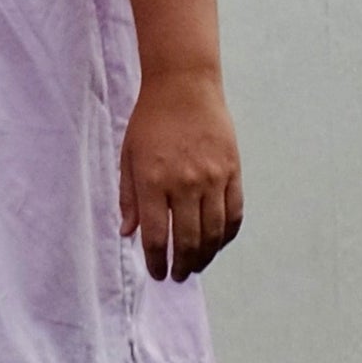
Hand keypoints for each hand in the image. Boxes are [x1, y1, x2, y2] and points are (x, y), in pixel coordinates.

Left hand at [119, 69, 242, 281]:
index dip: (156, 260)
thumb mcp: (128, 156)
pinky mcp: (232, 171)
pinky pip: (234, 213)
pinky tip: (217, 243)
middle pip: (188, 240)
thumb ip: (128, 197)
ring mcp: (212, 178)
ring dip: (205, 255)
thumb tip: (128, 233)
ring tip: (197, 265)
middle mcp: (185, 184)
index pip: (156, 235)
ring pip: (213, 232)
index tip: (157, 273)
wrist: (184, 86)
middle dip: (182, 265)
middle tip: (178, 276)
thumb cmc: (150, 121)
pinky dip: (226, 234)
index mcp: (153, 181)